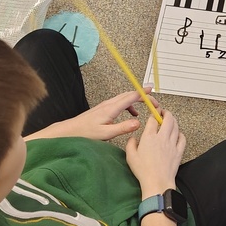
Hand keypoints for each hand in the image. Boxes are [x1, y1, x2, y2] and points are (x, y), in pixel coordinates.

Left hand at [25, 90, 150, 141]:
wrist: (71, 131)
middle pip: (130, 94)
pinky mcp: (104, 108)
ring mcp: (106, 105)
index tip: (153, 91)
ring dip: (137, 100)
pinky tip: (132, 114)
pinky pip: (121, 103)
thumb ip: (123, 128)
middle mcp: (109, 104)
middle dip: (144, 96)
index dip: (143, 93)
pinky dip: (130, 105)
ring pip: (125, 98)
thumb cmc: (85, 133)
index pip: (131, 96)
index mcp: (112, 108)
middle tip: (155, 102)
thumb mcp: (106, 134)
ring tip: (147, 108)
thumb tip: (138, 122)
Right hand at [125, 110, 185, 195]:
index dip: (154, 114)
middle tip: (164, 112)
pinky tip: (178, 134)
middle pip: (168, 119)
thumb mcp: (130, 156)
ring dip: (174, 121)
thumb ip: (131, 144)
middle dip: (166, 113)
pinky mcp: (178, 151)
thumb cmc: (143, 171)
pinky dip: (180, 134)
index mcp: (149, 137)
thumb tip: (133, 138)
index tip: (154, 112)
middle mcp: (162, 138)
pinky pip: (182, 138)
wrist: (157, 182)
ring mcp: (172, 144)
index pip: (153, 120)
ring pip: (176, 127)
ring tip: (170, 120)